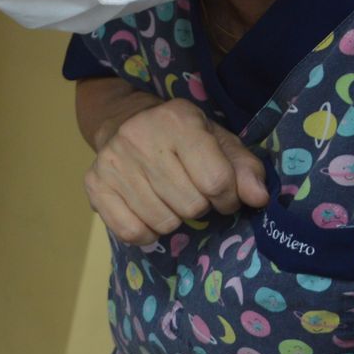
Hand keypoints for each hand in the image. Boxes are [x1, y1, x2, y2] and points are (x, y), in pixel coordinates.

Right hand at [84, 96, 267, 243]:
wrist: (123, 121)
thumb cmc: (180, 137)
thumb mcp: (218, 141)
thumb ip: (244, 168)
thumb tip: (258, 198)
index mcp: (178, 121)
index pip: (216, 181)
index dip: (228, 197)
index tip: (223, 195)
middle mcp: (140, 138)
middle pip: (191, 205)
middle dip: (199, 207)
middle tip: (192, 193)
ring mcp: (113, 163)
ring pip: (163, 222)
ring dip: (174, 219)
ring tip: (170, 200)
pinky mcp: (95, 185)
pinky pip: (131, 232)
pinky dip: (147, 233)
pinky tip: (150, 214)